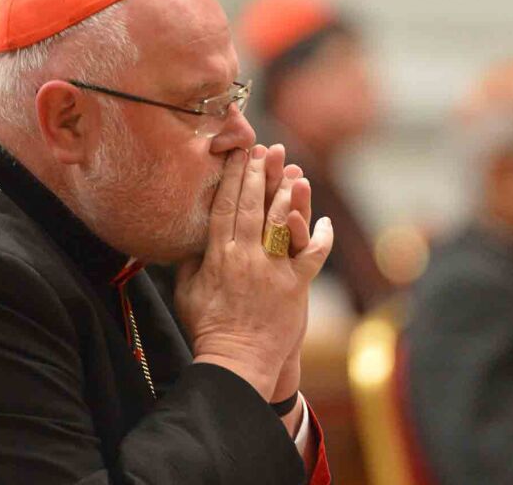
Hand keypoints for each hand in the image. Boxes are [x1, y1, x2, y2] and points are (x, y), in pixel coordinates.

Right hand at [175, 145, 332, 400]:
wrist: (236, 363)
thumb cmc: (208, 329)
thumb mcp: (187, 291)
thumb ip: (190, 260)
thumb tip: (188, 236)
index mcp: (218, 256)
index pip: (225, 207)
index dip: (232, 177)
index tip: (238, 154)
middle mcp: (246, 257)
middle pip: (253, 206)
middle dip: (260, 174)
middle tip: (267, 150)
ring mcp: (272, 271)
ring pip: (281, 222)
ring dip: (289, 194)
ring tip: (294, 170)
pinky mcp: (295, 287)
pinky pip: (312, 255)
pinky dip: (321, 237)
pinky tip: (325, 221)